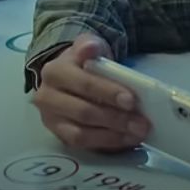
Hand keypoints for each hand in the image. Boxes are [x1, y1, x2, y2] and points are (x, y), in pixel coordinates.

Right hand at [32, 34, 151, 151]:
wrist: (70, 74)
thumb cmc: (84, 61)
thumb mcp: (88, 45)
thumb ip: (89, 44)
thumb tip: (90, 49)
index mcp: (54, 72)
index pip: (83, 84)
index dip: (108, 93)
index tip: (131, 100)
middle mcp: (47, 98)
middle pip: (83, 112)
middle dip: (115, 118)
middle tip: (141, 122)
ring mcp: (51, 120)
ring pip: (81, 134)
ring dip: (113, 135)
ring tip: (137, 133)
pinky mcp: (59, 135)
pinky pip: (83, 145)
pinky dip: (107, 143)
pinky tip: (127, 139)